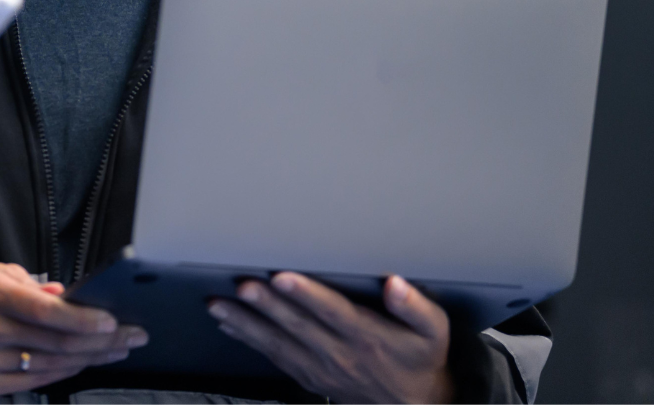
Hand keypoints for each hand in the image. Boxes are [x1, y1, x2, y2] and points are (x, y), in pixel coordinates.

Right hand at [0, 262, 146, 393]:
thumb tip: (72, 298)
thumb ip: (35, 286)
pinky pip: (39, 381)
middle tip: (131, 336)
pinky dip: (67, 371)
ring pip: (53, 365)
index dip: (84, 319)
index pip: (46, 312)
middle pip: (57, 342)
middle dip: (102, 340)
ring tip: (117, 349)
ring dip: (92, 358)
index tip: (113, 321)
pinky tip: (86, 362)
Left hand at [208, 272, 452, 403]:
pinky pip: (275, 357)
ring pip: (278, 343)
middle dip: (267, 305)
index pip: (333, 312)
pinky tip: (230, 325)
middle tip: (242, 286)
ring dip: (247, 324)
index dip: (307, 294)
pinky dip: (250, 340)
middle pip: (298, 326)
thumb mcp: (433, 332)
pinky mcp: (308, 376)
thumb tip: (395, 284)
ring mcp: (320, 367)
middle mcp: (340, 353)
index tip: (283, 277)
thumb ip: (415, 307)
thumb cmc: (420, 360)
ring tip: (220, 306)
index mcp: (367, 336)